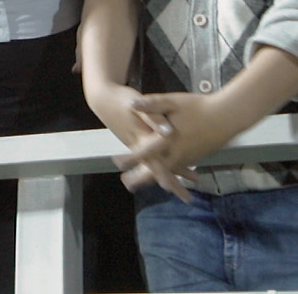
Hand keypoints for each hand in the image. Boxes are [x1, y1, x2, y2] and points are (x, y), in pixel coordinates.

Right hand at [84, 82, 183, 200]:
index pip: (156, 164)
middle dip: (173, 183)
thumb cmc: (120, 101)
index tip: (179, 191)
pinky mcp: (138, 141)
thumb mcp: (136, 105)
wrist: (103, 99)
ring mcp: (138, 145)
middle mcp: (139, 147)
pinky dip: (168, 162)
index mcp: (141, 139)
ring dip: (174, 174)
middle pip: (158, 170)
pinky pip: (155, 156)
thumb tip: (169, 132)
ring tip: (194, 179)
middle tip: (188, 199)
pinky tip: (179, 165)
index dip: (168, 178)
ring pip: (157, 164)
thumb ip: (153, 117)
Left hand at [113, 91, 252, 201]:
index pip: (145, 151)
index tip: (117, 163)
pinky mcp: (197, 157)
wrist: (229, 116)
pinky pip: (180, 169)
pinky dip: (171, 174)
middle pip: (156, 170)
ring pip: (169, 172)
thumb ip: (152, 105)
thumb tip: (131, 105)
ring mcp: (189, 157)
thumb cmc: (199, 106)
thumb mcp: (173, 101)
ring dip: (155, 178)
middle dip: (141, 178)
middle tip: (127, 185)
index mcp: (169, 139)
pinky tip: (165, 177)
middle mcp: (178, 153)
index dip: (131, 158)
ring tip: (142, 183)